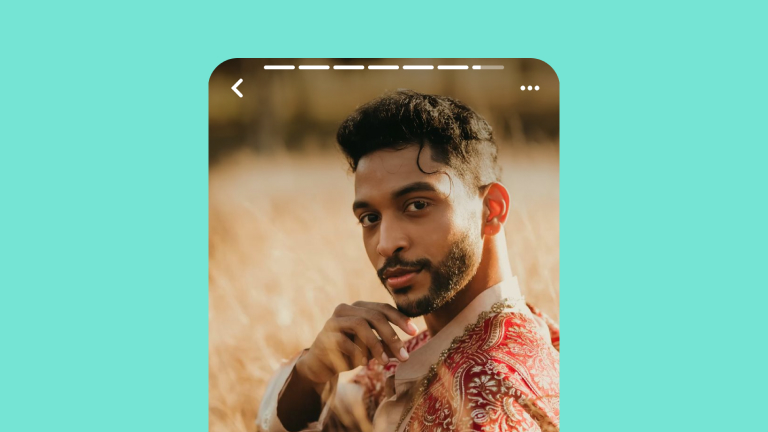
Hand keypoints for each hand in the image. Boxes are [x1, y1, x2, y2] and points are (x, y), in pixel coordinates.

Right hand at [295, 301, 418, 385]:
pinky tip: (365, 363)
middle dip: (391, 336)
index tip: (415, 333)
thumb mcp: (370, 347)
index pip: (383, 308)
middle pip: (374, 316)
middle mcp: (346, 309)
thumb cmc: (349, 352)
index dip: (400, 319)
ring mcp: (333, 321)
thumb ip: (385, 343)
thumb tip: (406, 347)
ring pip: (360, 325)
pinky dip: (357, 352)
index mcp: (359, 308)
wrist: (320, 364)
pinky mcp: (324, 336)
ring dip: (376, 345)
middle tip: (404, 355)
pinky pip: (344, 341)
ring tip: (384, 362)